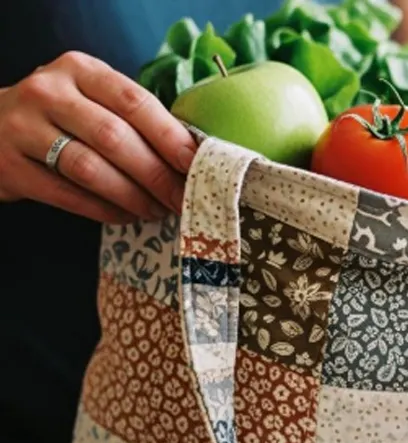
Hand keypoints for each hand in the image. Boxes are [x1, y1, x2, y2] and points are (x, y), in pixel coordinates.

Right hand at [0, 51, 196, 223]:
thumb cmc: (62, 115)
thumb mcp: (91, 98)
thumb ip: (132, 116)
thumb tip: (192, 155)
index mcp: (80, 69)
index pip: (135, 101)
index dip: (170, 136)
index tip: (197, 164)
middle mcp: (49, 92)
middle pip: (114, 137)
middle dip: (157, 174)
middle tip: (183, 198)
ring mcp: (22, 127)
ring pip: (89, 168)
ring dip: (132, 196)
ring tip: (157, 211)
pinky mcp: (9, 165)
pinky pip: (66, 194)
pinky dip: (103, 209)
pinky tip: (126, 215)